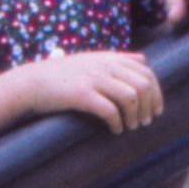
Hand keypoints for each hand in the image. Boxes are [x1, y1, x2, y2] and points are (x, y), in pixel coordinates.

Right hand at [8, 51, 162, 132]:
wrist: (32, 81)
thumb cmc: (63, 74)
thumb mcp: (92, 59)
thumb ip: (118, 59)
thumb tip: (143, 59)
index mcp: (110, 58)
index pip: (146, 72)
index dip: (156, 93)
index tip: (156, 110)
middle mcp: (104, 66)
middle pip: (143, 85)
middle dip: (149, 106)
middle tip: (144, 122)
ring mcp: (93, 79)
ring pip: (131, 97)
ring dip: (135, 116)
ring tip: (130, 127)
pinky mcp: (82, 94)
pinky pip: (110, 110)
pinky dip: (117, 123)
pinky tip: (115, 129)